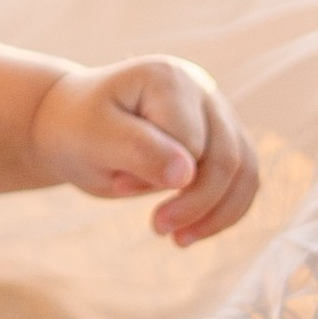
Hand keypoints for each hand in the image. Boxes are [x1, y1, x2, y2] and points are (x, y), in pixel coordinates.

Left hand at [26, 56, 257, 246]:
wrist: (72, 127)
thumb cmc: (79, 129)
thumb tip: (187, 175)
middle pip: (225, 158)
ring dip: (216, 214)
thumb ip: (140, 151)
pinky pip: (244, 180)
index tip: (119, 183)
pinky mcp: (222, 138)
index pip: (189, 142)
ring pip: (245, 171)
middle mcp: (201, 88)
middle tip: (156, 228)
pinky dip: (224, 212)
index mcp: (168, 78)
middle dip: (194, 204)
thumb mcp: (96, 140)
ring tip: (177, 240)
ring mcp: (216, 112)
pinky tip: (193, 232)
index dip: (157, 174)